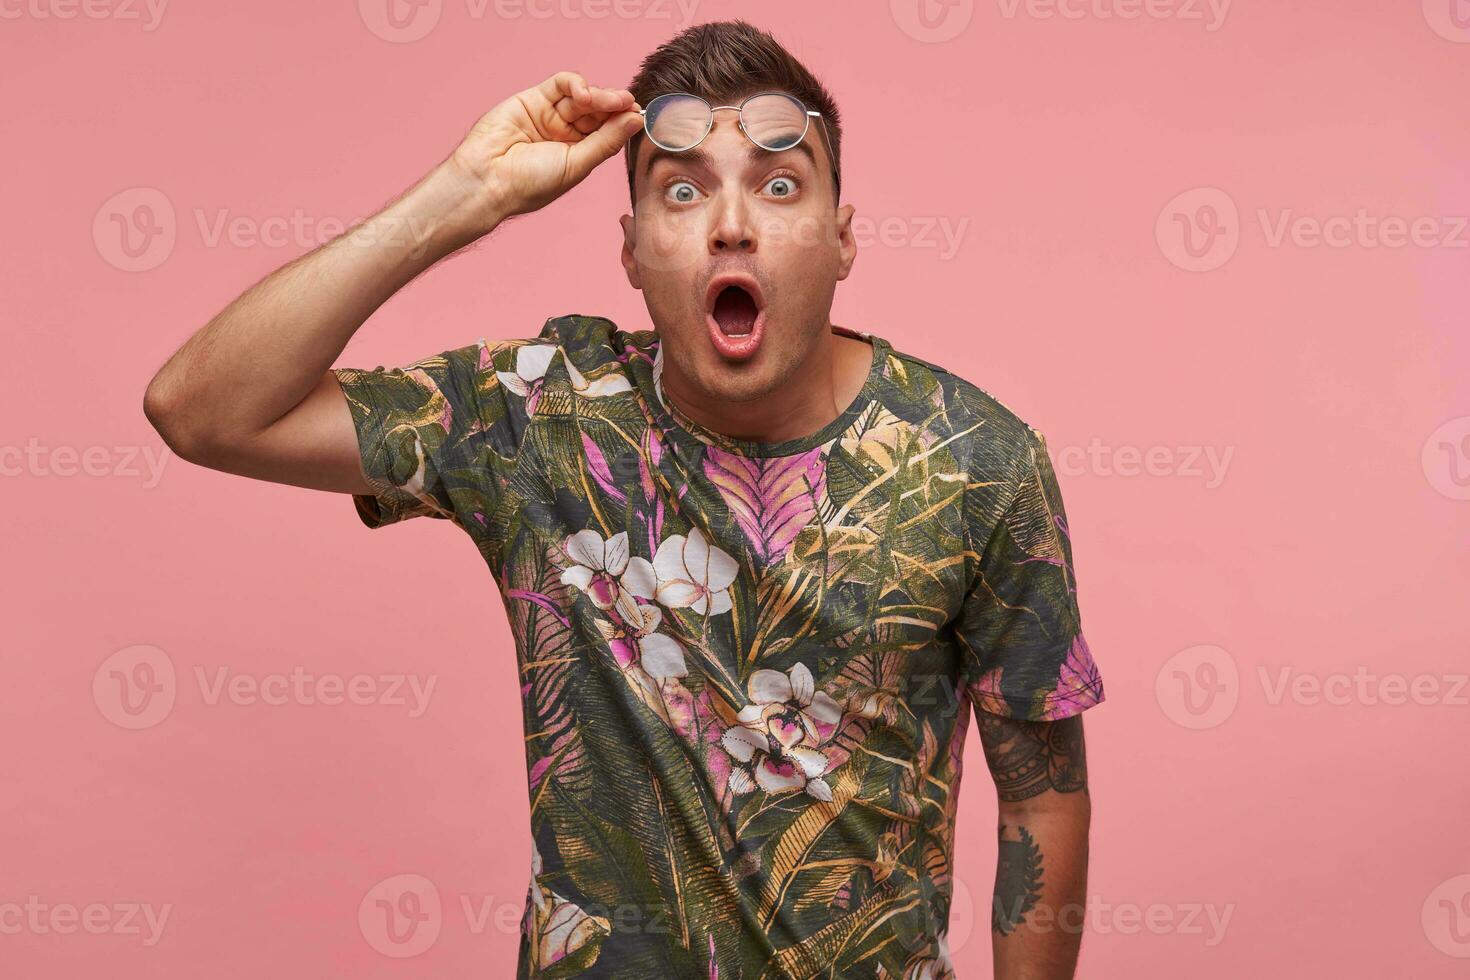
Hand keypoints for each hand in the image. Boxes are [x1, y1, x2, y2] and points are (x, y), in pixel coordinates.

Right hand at [448, 70, 641, 223]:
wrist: (488, 179)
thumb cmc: (530, 183)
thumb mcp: (577, 164)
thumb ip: (606, 141)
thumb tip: (636, 120)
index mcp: (578, 154)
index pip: (608, 131)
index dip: (623, 121)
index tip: (639, 114)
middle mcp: (565, 134)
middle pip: (598, 112)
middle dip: (614, 106)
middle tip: (627, 102)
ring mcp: (550, 115)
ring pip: (582, 96)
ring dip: (598, 95)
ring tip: (607, 100)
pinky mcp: (533, 99)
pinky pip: (561, 84)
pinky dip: (576, 84)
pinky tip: (583, 94)